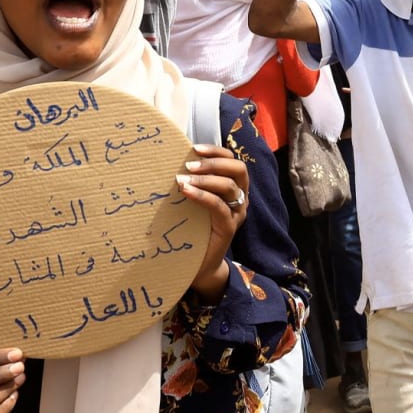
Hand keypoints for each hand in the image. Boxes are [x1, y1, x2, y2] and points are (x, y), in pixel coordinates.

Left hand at [176, 143, 249, 300]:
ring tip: (182, 179)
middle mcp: (240, 199)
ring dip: (206, 178)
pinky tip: (186, 191)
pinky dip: (202, 196)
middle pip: (238, 169)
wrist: (198, 265)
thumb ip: (192, 183)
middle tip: (189, 164)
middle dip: (214, 162)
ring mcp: (236, 214)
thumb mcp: (194, 202)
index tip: (194, 148)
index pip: (232, 161)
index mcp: (234, 188)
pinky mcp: (228, 228)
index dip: (216, 152)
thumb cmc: (194, 229)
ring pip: (230, 186)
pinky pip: (219, 207)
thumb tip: (171, 162)